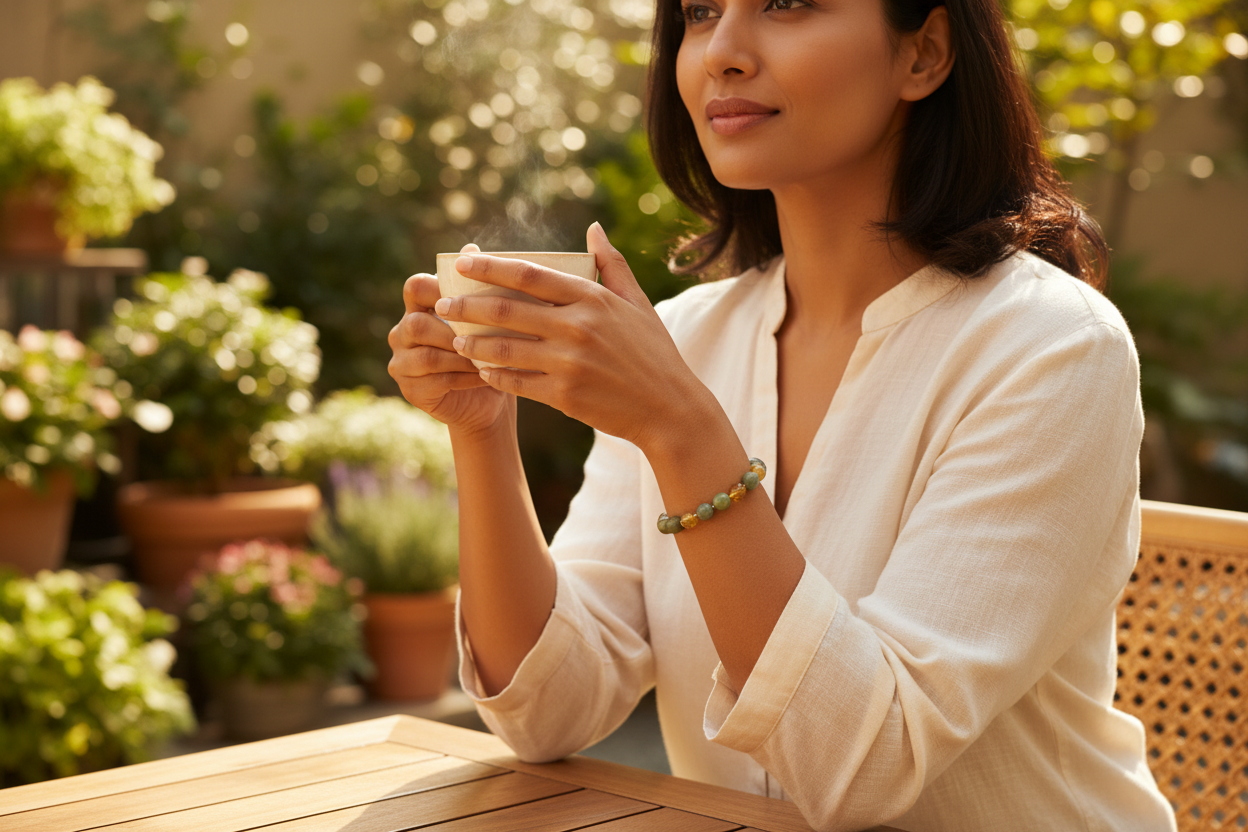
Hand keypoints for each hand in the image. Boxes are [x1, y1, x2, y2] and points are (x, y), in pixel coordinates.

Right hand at [388, 243, 510, 435]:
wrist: (488, 398)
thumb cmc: (488, 349)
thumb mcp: (487, 316)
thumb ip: (476, 286)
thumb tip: (471, 247)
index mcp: (418, 307)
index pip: (415, 287)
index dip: (438, 287)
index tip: (470, 294)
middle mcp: (402, 332)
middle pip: (416, 323)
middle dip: (453, 329)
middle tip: (485, 333)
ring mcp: (402, 363)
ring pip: (426, 355)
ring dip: (461, 356)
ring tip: (490, 357)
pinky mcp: (410, 390)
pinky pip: (434, 381)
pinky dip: (464, 377)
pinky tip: (486, 376)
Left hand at [433, 223, 710, 451]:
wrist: (670, 408)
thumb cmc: (654, 353)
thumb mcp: (638, 303)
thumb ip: (612, 264)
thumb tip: (593, 228)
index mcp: (592, 299)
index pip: (529, 275)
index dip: (490, 267)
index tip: (462, 264)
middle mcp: (577, 327)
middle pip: (507, 310)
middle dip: (467, 306)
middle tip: (443, 304)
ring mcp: (569, 362)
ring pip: (504, 348)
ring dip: (474, 343)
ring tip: (455, 339)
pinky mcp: (564, 395)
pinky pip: (517, 382)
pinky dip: (495, 376)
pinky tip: (482, 371)